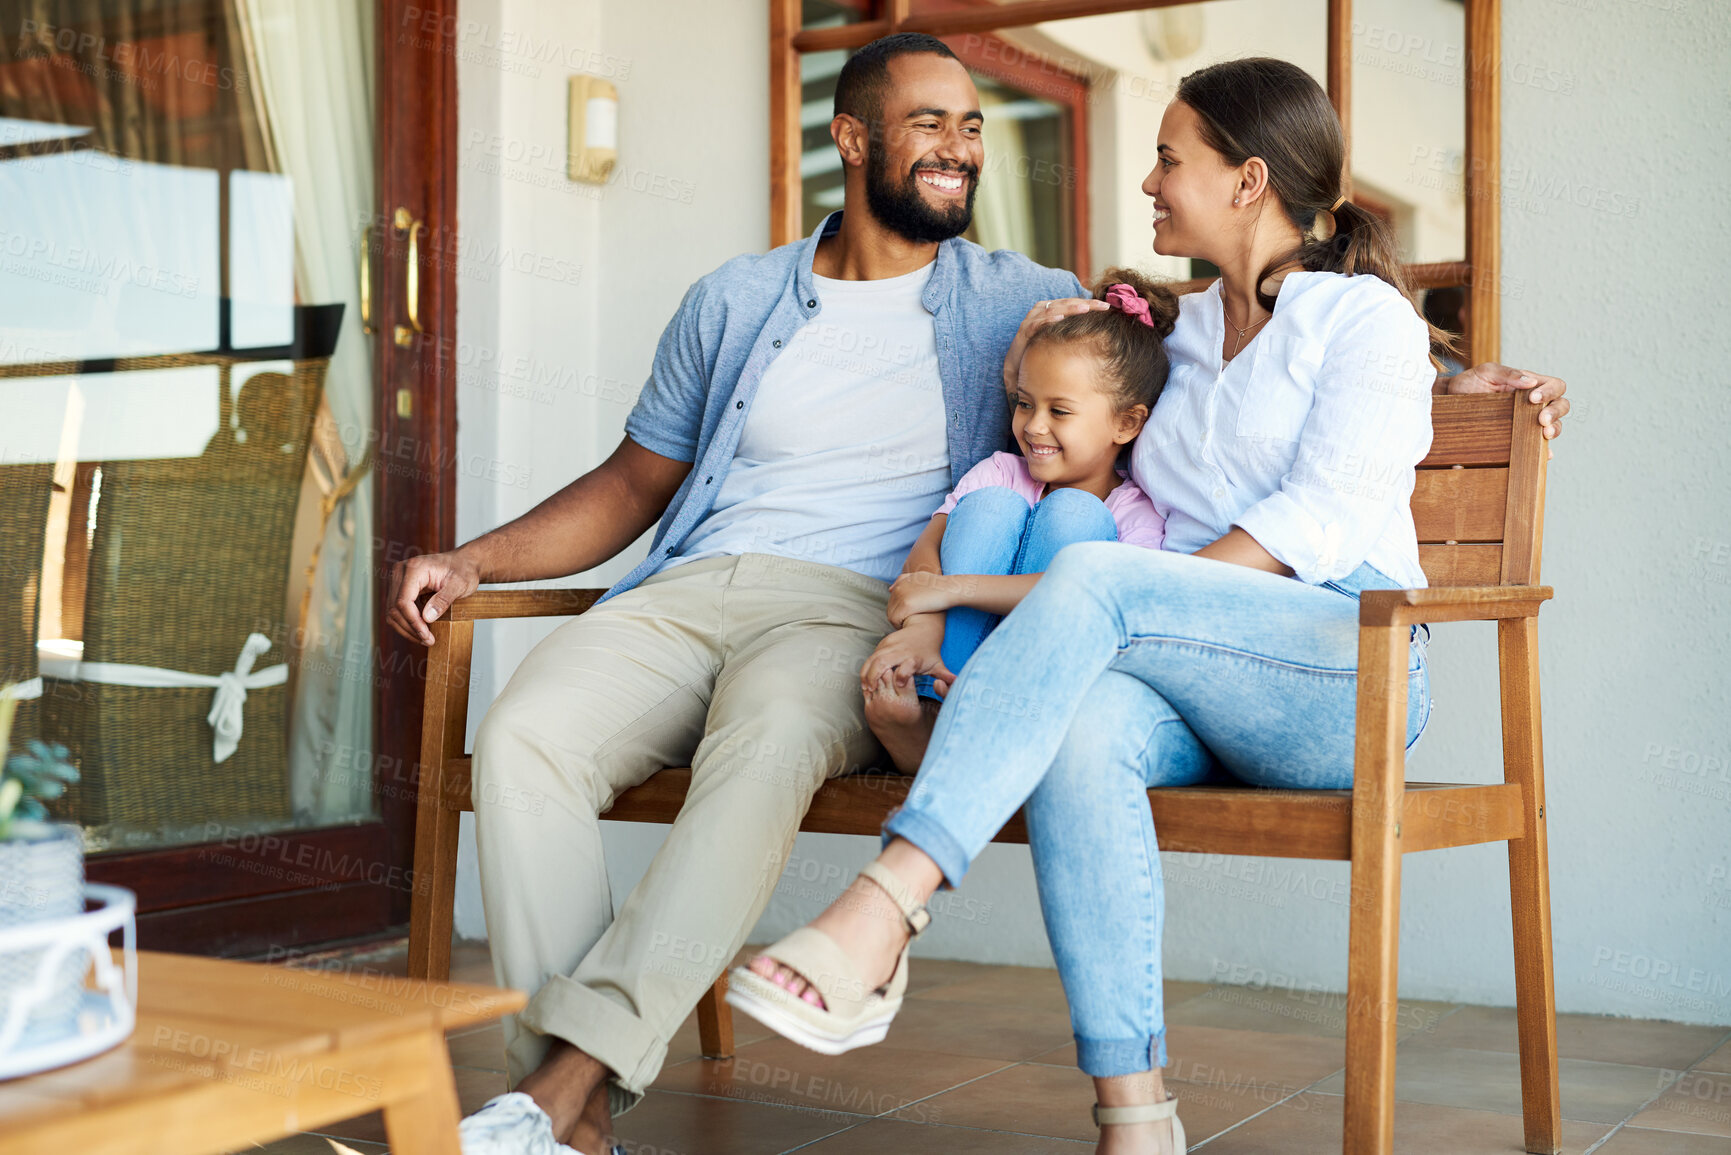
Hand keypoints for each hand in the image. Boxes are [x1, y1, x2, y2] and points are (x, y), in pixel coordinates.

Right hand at [387, 548, 481, 644]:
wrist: (463, 562)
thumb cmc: (463, 570)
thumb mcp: (460, 585)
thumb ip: (444, 599)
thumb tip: (427, 618)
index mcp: (414, 568)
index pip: (404, 601)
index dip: (413, 622)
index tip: (427, 636)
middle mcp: (401, 572)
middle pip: (395, 608)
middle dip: (410, 628)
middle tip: (428, 641)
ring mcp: (398, 579)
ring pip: (392, 611)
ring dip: (407, 628)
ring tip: (425, 639)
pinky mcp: (400, 587)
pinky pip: (397, 609)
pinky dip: (407, 622)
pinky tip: (421, 630)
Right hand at [860, 621, 954, 697]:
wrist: (923, 627)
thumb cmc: (929, 650)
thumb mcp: (938, 664)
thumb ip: (944, 676)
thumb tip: (955, 684)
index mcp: (914, 657)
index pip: (907, 666)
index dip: (903, 675)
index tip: (899, 684)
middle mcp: (900, 650)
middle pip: (883, 662)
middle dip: (874, 678)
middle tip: (871, 692)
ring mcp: (889, 645)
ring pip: (872, 660)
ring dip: (867, 675)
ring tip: (866, 688)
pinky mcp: (882, 644)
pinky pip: (870, 657)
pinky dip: (865, 669)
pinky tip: (865, 681)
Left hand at [887, 572, 957, 628]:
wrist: (951, 589)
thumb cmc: (940, 587)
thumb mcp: (921, 577)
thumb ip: (905, 580)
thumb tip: (890, 589)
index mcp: (902, 581)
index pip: (892, 601)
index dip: (901, 611)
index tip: (913, 615)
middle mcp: (899, 587)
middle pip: (890, 609)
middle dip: (899, 617)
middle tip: (912, 621)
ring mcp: (901, 596)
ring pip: (891, 616)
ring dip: (899, 622)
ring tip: (912, 624)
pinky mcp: (906, 605)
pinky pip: (895, 620)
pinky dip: (900, 625)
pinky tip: (911, 625)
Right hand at [1004, 297, 1107, 391]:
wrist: (1018, 366)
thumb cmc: (1041, 349)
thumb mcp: (1059, 337)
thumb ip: (1072, 329)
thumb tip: (1096, 328)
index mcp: (1051, 309)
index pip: (1074, 303)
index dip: (1090, 303)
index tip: (1107, 306)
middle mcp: (1042, 310)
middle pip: (1066, 303)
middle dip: (1086, 304)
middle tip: (1103, 306)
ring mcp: (1032, 319)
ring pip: (1054, 310)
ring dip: (1070, 308)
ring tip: (1085, 308)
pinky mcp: (1024, 331)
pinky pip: (1037, 324)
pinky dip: (1048, 320)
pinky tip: (1060, 319)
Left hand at [1445, 363, 1568, 456]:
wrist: (1450, 402)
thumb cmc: (1470, 384)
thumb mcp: (1486, 372)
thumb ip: (1507, 373)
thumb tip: (1530, 382)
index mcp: (1531, 385)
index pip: (1555, 386)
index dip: (1550, 391)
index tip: (1533, 399)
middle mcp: (1534, 404)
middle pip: (1561, 405)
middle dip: (1555, 412)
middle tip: (1541, 420)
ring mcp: (1528, 422)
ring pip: (1555, 425)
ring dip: (1554, 429)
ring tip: (1544, 434)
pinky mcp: (1519, 438)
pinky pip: (1538, 446)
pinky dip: (1544, 450)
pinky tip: (1543, 454)